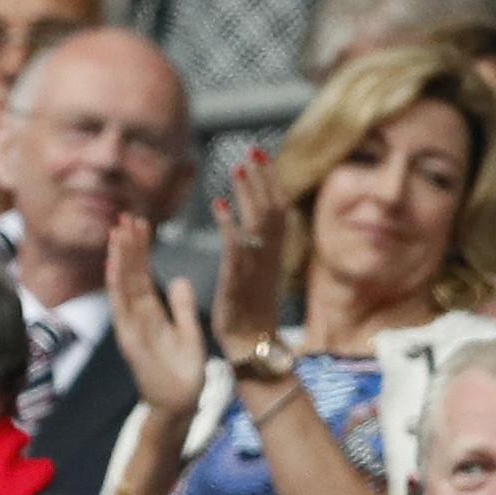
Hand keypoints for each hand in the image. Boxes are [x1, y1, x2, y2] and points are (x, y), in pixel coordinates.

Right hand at [107, 216, 206, 417]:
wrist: (180, 403)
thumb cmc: (183, 372)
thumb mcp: (188, 332)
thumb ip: (181, 307)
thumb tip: (179, 279)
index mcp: (151, 313)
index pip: (142, 275)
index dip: (140, 250)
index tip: (140, 224)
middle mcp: (137, 317)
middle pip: (130, 275)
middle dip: (127, 246)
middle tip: (125, 216)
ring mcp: (131, 327)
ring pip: (123, 286)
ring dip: (120, 259)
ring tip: (118, 231)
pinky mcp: (130, 339)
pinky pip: (122, 308)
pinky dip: (116, 286)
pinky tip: (113, 265)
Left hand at [210, 145, 288, 351]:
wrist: (252, 344)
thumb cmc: (251, 309)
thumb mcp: (259, 271)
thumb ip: (258, 245)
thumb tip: (254, 220)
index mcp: (275, 252)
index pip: (278, 208)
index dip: (271, 181)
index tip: (261, 156)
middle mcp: (271, 255)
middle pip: (273, 208)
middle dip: (264, 178)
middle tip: (252, 150)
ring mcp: (257, 266)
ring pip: (259, 222)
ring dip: (248, 193)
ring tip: (238, 168)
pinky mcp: (239, 280)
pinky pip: (237, 247)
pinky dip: (229, 224)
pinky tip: (217, 204)